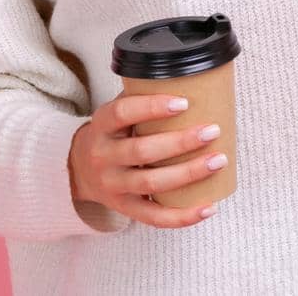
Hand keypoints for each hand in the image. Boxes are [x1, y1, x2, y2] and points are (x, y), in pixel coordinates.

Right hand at [68, 93, 226, 228]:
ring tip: (218, 160)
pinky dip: (183, 216)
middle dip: (180, 142)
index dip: (152, 107)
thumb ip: (141, 98)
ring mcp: (112, 186)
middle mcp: (103, 157)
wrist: (79, 170)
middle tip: (212, 131)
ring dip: (188, 173)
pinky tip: (209, 208)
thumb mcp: (115, 113)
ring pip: (151, 183)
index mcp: (101, 126)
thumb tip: (191, 80)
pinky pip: (154, 217)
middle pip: (141, 151)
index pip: (122, 113)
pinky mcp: (124, 208)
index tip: (184, 102)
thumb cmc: (111, 134)